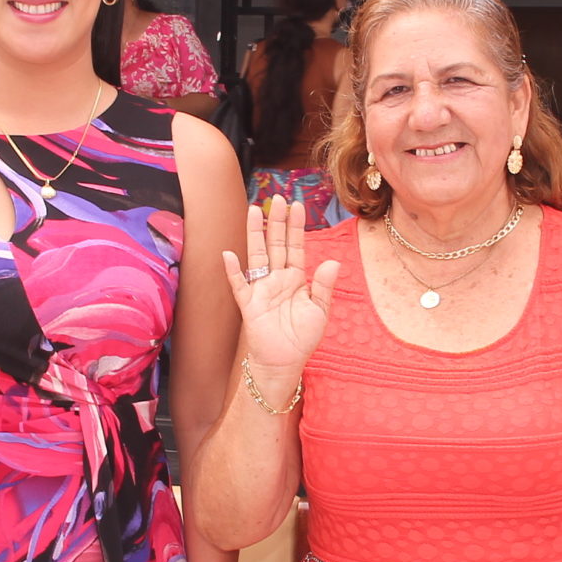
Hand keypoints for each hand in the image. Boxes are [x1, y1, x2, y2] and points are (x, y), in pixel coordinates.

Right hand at [221, 198, 338, 380]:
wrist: (285, 363)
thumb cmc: (302, 338)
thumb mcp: (320, 311)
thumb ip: (324, 286)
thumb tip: (333, 262)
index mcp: (296, 279)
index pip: (296, 246)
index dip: (296, 226)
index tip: (298, 205)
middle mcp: (277, 279)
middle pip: (275, 244)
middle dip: (276, 221)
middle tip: (278, 198)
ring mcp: (261, 289)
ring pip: (258, 256)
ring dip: (255, 234)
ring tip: (254, 210)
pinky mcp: (249, 304)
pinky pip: (240, 285)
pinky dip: (234, 271)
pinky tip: (229, 255)